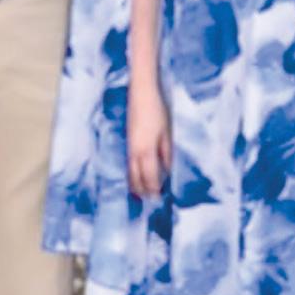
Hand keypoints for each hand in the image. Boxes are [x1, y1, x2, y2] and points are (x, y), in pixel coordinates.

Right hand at [127, 78, 171, 198]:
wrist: (142, 94)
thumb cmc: (158, 111)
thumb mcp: (167, 133)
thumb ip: (166, 154)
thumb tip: (166, 170)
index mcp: (146, 151)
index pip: (150, 177)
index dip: (154, 190)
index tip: (159, 199)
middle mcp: (134, 152)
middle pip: (136, 179)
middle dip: (143, 191)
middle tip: (151, 201)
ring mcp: (129, 147)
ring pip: (130, 172)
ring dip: (136, 184)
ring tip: (143, 194)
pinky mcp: (127, 142)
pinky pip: (128, 164)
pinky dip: (132, 174)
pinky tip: (137, 177)